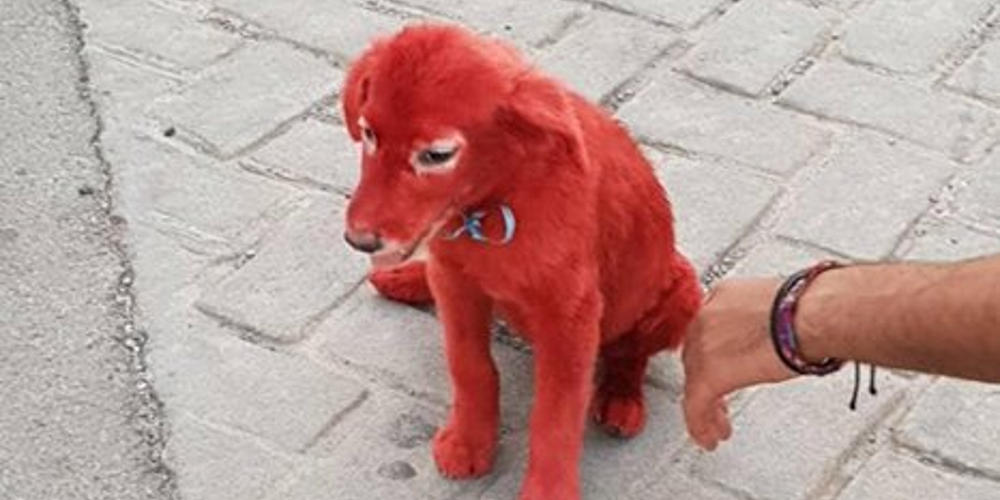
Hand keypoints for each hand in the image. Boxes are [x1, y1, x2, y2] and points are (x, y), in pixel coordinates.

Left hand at [681, 278, 798, 449]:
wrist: (810, 317)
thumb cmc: (809, 310)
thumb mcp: (778, 307)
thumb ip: (765, 323)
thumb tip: (778, 337)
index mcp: (723, 297)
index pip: (708, 330)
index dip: (713, 354)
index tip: (722, 367)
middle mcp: (707, 318)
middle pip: (696, 357)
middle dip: (707, 381)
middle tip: (719, 401)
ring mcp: (704, 345)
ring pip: (694, 382)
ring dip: (706, 408)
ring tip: (716, 426)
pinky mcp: (709, 374)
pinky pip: (696, 405)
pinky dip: (700, 424)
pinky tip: (709, 437)